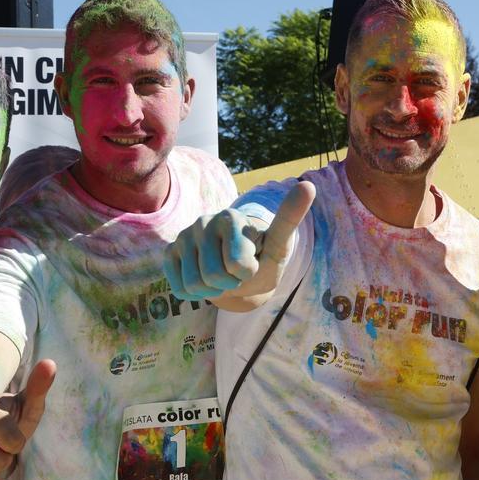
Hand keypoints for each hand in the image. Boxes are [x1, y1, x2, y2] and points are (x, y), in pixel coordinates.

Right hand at [164, 181, 314, 301]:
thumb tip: (308, 186)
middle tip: (236, 272)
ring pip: (195, 284)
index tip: (253, 261)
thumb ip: (288, 219)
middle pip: (214, 277)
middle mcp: (204, 221)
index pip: (238, 265)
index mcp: (231, 217)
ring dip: (213, 290)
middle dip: (230, 283)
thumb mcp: (279, 245)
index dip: (248, 273)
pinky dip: (194, 294)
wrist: (240, 274)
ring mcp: (184, 236)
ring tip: (221, 275)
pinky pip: (180, 287)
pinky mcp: (170, 253)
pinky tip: (203, 280)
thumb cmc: (261, 258)